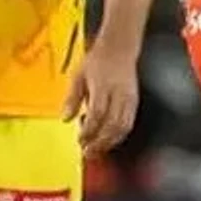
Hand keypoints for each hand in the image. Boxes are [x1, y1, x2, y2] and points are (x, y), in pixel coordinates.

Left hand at [63, 42, 140, 157]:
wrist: (119, 48)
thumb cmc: (97, 61)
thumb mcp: (77, 76)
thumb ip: (72, 98)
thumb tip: (65, 119)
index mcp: (103, 86)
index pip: (97, 113)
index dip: (89, 130)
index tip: (80, 140)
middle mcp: (118, 94)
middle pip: (112, 124)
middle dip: (100, 142)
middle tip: (87, 152)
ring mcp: (129, 99)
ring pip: (123, 127)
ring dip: (109, 142)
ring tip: (96, 150)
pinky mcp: (135, 102)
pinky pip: (129, 124)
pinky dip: (119, 136)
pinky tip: (108, 141)